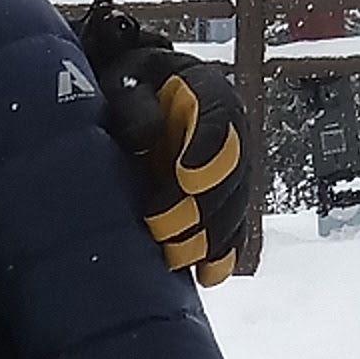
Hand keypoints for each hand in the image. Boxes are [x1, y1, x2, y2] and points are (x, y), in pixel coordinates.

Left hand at [79, 6, 249, 276]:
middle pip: (233, 173)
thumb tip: (149, 136)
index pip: (222, 119)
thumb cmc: (124, 88)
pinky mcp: (223, 201)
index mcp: (210, 92)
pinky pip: (233, 229)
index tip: (187, 176)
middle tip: (164, 227)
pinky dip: (222, 253)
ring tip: (177, 257)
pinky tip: (208, 275)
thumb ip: (135, 104)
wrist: (132, 99)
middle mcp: (231, 133)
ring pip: (235, 207)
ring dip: (212, 237)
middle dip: (204, 205)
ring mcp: (232, 169)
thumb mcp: (124, 82)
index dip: (210, 150)